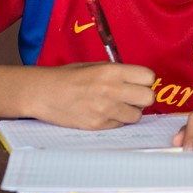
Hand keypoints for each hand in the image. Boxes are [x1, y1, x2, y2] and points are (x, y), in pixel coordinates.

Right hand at [30, 62, 155, 129]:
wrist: (43, 93)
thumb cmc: (68, 77)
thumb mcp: (95, 66)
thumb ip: (118, 73)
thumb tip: (139, 81)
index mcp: (111, 71)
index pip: (148, 77)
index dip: (145, 80)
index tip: (138, 82)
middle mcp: (111, 90)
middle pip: (148, 98)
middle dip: (142, 97)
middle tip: (131, 96)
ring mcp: (105, 110)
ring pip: (137, 116)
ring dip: (130, 111)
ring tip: (116, 106)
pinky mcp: (98, 125)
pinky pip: (120, 125)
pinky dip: (115, 120)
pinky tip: (102, 113)